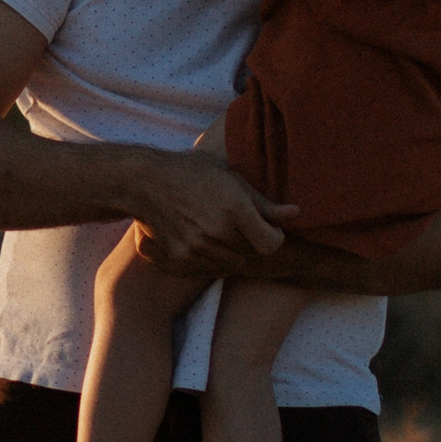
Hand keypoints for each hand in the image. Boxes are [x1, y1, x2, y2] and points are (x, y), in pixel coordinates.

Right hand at [122, 149, 289, 278]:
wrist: (144, 183)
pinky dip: (212, 259)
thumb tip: (296, 214)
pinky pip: (207, 268)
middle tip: (242, 227)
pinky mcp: (180, 258)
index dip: (273, 237)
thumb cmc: (191, 173)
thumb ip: (264, 203)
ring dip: (233, 253)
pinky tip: (205, 240)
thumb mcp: (230, 179)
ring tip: (222, 231)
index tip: (266, 227)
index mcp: (234, 208)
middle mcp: (217, 231)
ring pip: (231, 264)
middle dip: (253, 243)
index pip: (271, 243)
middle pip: (251, 254)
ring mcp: (197, 248)